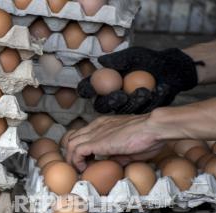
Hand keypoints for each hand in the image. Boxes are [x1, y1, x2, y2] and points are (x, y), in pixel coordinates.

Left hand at [63, 114, 165, 170]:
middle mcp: (96, 126)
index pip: (82, 133)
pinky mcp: (96, 142)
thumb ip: (117, 155)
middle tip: (79, 166)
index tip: (86, 160)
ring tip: (80, 169)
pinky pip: (76, 151)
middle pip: (72, 137)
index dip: (80, 148)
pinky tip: (84, 168)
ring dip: (72, 159)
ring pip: (70, 144)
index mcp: (103, 124)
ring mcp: (95, 133)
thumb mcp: (129, 149)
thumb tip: (111, 163)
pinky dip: (77, 161)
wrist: (153, 127)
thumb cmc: (148, 137)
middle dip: (72, 153)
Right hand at [78, 47, 199, 113]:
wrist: (171, 69)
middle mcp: (110, 97)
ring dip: (133, 102)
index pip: (87, 89)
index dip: (86, 90)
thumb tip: (101, 61)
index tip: (91, 89)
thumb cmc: (148, 60)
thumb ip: (118, 59)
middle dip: (110, 102)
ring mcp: (124, 107)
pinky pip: (141, 112)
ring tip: (146, 90)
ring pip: (121, 111)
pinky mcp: (139, 112)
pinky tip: (160, 90)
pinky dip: (151, 101)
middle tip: (121, 96)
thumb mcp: (134, 56)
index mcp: (103, 83)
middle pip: (101, 106)